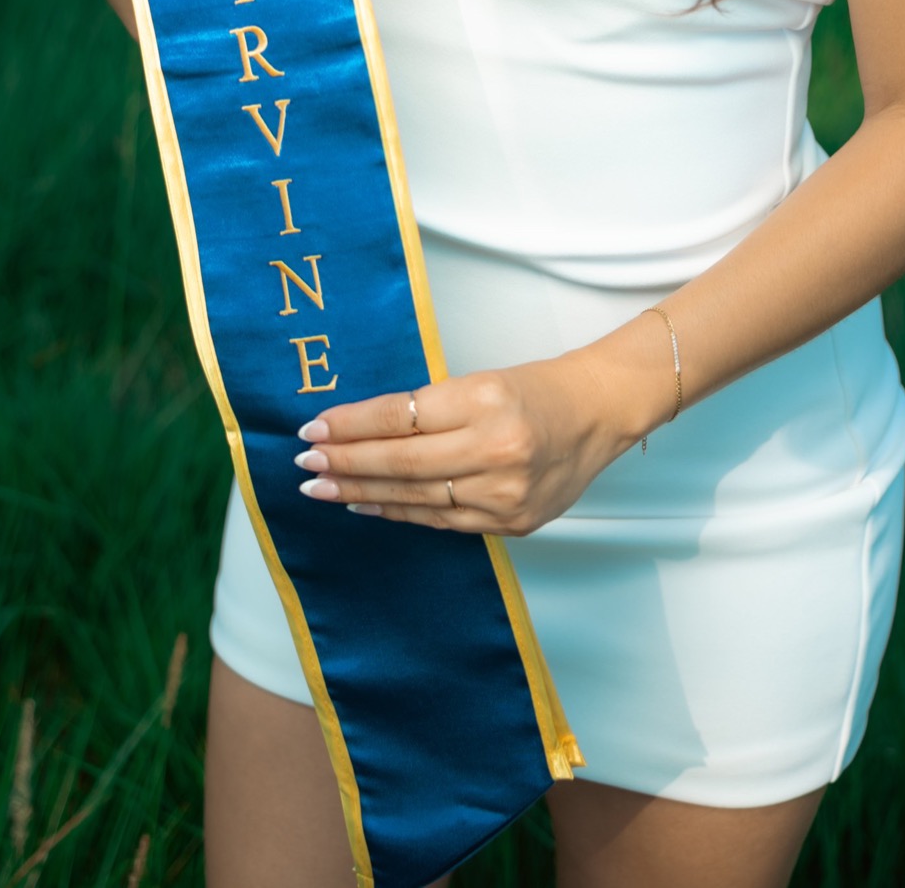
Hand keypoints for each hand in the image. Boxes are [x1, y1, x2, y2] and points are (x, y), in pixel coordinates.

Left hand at [294, 337, 668, 535]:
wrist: (599, 414)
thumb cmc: (537, 389)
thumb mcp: (482, 381)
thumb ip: (430, 409)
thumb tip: (361, 429)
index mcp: (486, 399)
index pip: (401, 415)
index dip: (352, 424)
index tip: (314, 427)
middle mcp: (496, 449)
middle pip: (401, 460)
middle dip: (346, 462)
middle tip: (305, 463)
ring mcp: (504, 493)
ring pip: (416, 496)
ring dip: (362, 492)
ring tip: (322, 488)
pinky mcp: (511, 523)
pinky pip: (441, 520)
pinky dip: (399, 513)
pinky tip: (367, 505)